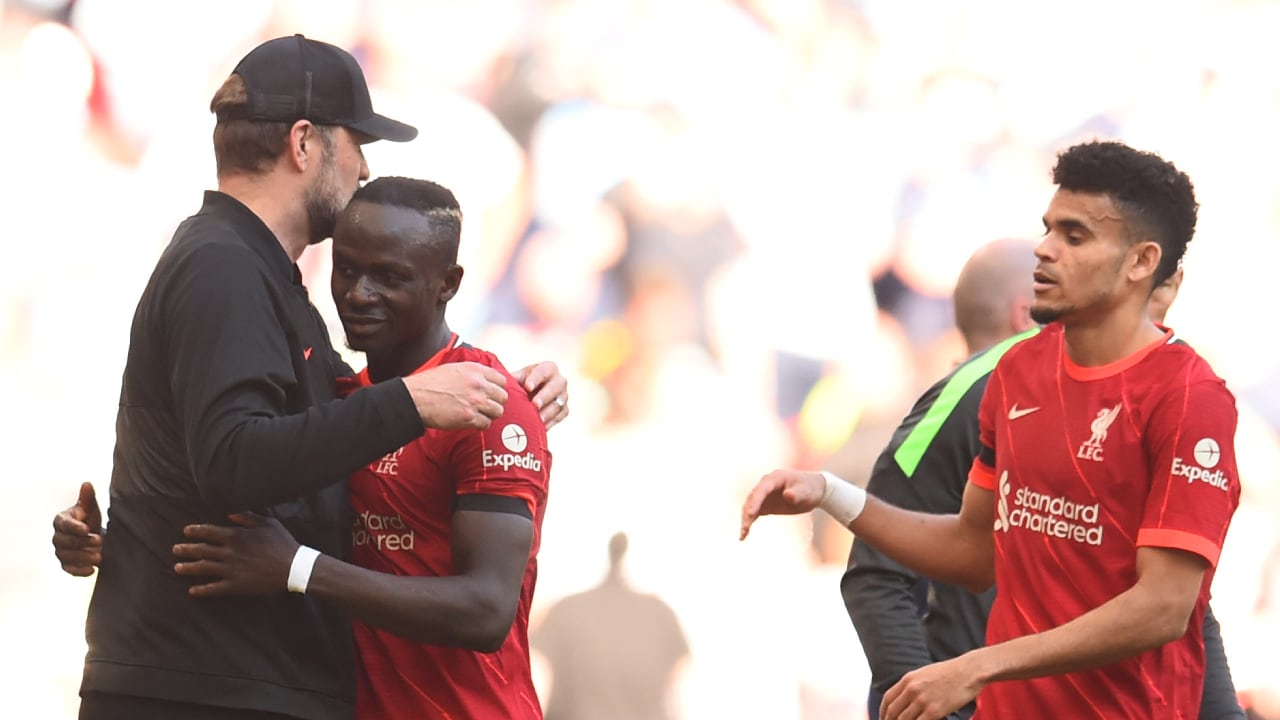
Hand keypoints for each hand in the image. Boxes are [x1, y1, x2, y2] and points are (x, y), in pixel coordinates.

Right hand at [52, 482, 102, 576]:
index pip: (64, 524)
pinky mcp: (66, 564)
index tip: (86, 528)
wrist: (94, 537)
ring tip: (100, 556)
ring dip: (83, 557)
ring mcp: (61, 552)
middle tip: (99, 541)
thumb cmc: (90, 520)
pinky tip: (92, 570)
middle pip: (65, 541)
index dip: (74, 527)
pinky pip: (70, 569)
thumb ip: (88, 498)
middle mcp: (58, 537)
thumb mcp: (91, 508)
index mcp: (61, 521)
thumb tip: (87, 484)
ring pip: (67, 556)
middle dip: (82, 542)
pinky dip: (80, 571)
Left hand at [173, 513, 298, 596]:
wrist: (293, 568)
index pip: (208, 532)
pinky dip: (202, 590)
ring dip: (188, 568)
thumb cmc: (282, 543)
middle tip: (175, 550)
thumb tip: (229, 513)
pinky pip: (214, 588)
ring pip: (203, 568)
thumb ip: (247, 517)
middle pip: (201, 550)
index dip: (195, 531)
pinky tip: (192, 591)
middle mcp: (229, 552)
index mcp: (236, 536)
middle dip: (186, 549)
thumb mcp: (267, 523)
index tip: (186, 531)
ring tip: (177, 568)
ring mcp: (230, 570)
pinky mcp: (235, 585)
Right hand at [404, 361, 508, 429]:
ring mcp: (475, 401)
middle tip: (486, 405)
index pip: (501, 379)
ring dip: (489, 414)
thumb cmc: (429, 384)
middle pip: (502, 396)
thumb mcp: (453, 369)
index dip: (497, 388)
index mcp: (475, 370)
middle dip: (495, 402)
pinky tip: (472, 421)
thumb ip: (472, 373)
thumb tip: (483, 379)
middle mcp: (478, 384)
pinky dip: (480, 424)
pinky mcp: (469, 417)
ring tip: (479, 414)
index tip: (492, 393)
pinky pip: (486, 424)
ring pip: (498, 411)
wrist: (415, 398)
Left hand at [513, 360, 569, 429]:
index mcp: (549, 368)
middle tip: (534, 404)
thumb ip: (512, 379)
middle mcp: (560, 381)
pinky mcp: (564, 410)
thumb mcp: (518, 378)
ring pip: (558, 404)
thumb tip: (501, 383)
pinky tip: (541, 427)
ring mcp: (563, 396)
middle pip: (554, 388)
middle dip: (544, 396)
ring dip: (547, 413)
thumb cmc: (523, 384)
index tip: (527, 387)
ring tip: (537, 420)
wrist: (532, 396)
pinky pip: (559, 417)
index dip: (536, 379)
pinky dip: (550, 422)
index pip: (543, 371)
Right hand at [739, 469, 825, 539]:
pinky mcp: (765, 504)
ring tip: (742, 534)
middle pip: (752, 499)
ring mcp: (764, 495)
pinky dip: (748, 523)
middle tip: (745, 528)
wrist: (814, 491)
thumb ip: (797, 494)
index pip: (761, 490)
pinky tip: (744, 535)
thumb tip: (787, 495)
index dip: (755, 502)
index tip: (750, 514)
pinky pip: (753, 514)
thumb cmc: (810, 489)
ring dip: (745, 520)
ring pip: (749, 507)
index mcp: (774, 478)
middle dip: (747, 513)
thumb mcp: (806, 492)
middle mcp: (766, 485)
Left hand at [880, 654, 983, 719]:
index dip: (883, 712)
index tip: (884, 718)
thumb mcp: (924, 673)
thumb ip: (912, 684)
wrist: (969, 671)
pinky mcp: (935, 711)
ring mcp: (922, 701)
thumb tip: (903, 697)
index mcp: (908, 679)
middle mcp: (912, 689)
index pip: (887, 699)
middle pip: (893, 712)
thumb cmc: (950, 672)